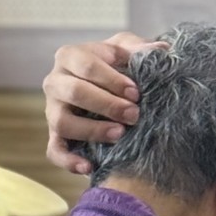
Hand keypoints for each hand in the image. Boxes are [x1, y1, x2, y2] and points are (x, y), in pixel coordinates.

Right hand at [42, 32, 164, 173]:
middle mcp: (55, 82)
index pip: (86, 64)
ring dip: (91, 130)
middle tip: (134, 114)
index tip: (136, 93)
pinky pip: (54, 150)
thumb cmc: (117, 64)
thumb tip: (162, 49)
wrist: (108, 86)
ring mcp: (53, 110)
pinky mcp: (55, 135)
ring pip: (62, 122)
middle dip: (106, 104)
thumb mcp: (127, 49)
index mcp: (70, 56)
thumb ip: (140, 48)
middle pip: (74, 92)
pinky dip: (68, 160)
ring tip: (119, 134)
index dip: (111, 79)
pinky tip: (89, 167)